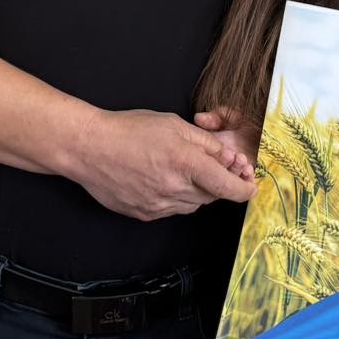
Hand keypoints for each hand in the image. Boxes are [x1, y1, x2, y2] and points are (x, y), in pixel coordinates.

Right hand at [73, 108, 257, 221]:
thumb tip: (227, 158)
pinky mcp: (145, 214)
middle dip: (217, 183)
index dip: (244, 189)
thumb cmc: (128, 130)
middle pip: (212, 196)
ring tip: (178, 167)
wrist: (88, 148)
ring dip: (196, 190)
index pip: (228, 187)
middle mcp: (174, 188)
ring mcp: (159, 205)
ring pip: (193, 204)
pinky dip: (175, 197)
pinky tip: (162, 179)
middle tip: (211, 166)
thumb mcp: (173, 124)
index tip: (250, 186)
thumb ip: (205, 143)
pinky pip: (172, 209)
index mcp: (185, 162)